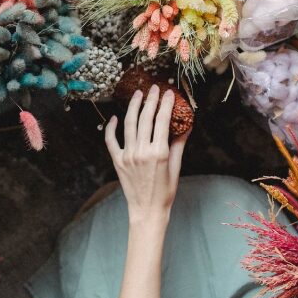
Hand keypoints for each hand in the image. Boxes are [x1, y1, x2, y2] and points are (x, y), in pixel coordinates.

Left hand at [104, 85, 187, 225]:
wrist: (147, 209)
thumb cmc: (165, 191)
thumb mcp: (176, 167)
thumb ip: (179, 144)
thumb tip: (186, 125)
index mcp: (159, 152)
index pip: (162, 120)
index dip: (166, 104)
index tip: (169, 93)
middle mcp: (142, 151)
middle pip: (145, 118)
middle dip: (150, 100)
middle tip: (153, 88)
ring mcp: (128, 155)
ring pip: (129, 124)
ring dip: (133, 106)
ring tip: (137, 94)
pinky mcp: (117, 161)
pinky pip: (111, 140)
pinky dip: (112, 127)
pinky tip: (115, 117)